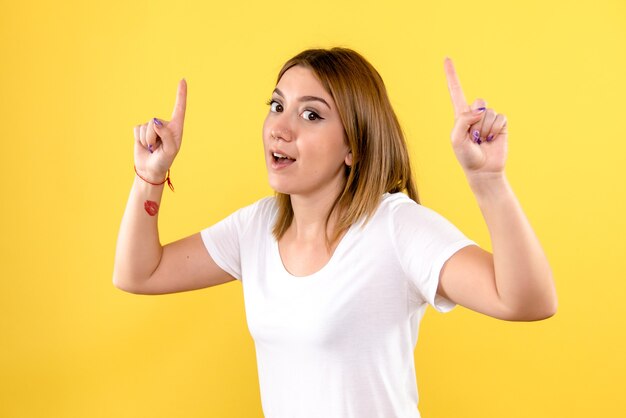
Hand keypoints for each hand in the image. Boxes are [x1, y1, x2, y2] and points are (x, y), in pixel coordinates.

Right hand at [133, 78, 186, 181]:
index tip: (183, 80)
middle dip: (153, 137)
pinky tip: (144, 145)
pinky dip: (138, 139)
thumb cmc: (163, 161)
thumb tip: (155, 121)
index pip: (179, 108)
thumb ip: (166, 136)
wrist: (149, 169)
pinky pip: (136, 129)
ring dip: (146, 140)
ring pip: (145, 126)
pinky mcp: (141, 129)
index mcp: (176, 128)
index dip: (181, 94)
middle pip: (155, 122)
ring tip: (152, 148)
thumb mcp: (169, 151)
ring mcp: (152, 126)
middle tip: (157, 148)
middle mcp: (164, 125)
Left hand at [443, 58, 507, 177]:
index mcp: (460, 114)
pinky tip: (492, 139)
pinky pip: (500, 118)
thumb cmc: (466, 156)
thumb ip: (462, 121)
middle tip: (474, 137)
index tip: (447, 58)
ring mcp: (489, 118)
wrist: (483, 170)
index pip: (456, 91)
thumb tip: (479, 110)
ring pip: (489, 112)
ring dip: (485, 129)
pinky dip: (495, 130)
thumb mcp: (456, 139)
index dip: (451, 75)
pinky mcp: (501, 124)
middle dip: (476, 120)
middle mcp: (475, 113)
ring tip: (482, 140)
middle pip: (478, 101)